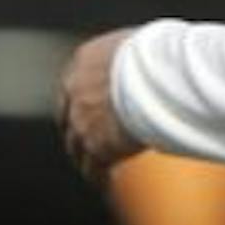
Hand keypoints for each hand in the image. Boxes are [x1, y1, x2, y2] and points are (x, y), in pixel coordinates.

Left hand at [57, 28, 144, 187]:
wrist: (156, 75)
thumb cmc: (159, 54)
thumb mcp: (137, 42)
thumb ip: (130, 55)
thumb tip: (148, 56)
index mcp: (84, 61)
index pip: (72, 83)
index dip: (78, 100)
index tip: (84, 109)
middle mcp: (76, 90)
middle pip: (66, 117)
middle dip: (75, 129)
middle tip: (86, 139)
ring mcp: (83, 120)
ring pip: (75, 147)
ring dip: (84, 157)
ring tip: (94, 167)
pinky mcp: (97, 146)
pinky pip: (93, 168)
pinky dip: (99, 177)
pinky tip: (106, 181)